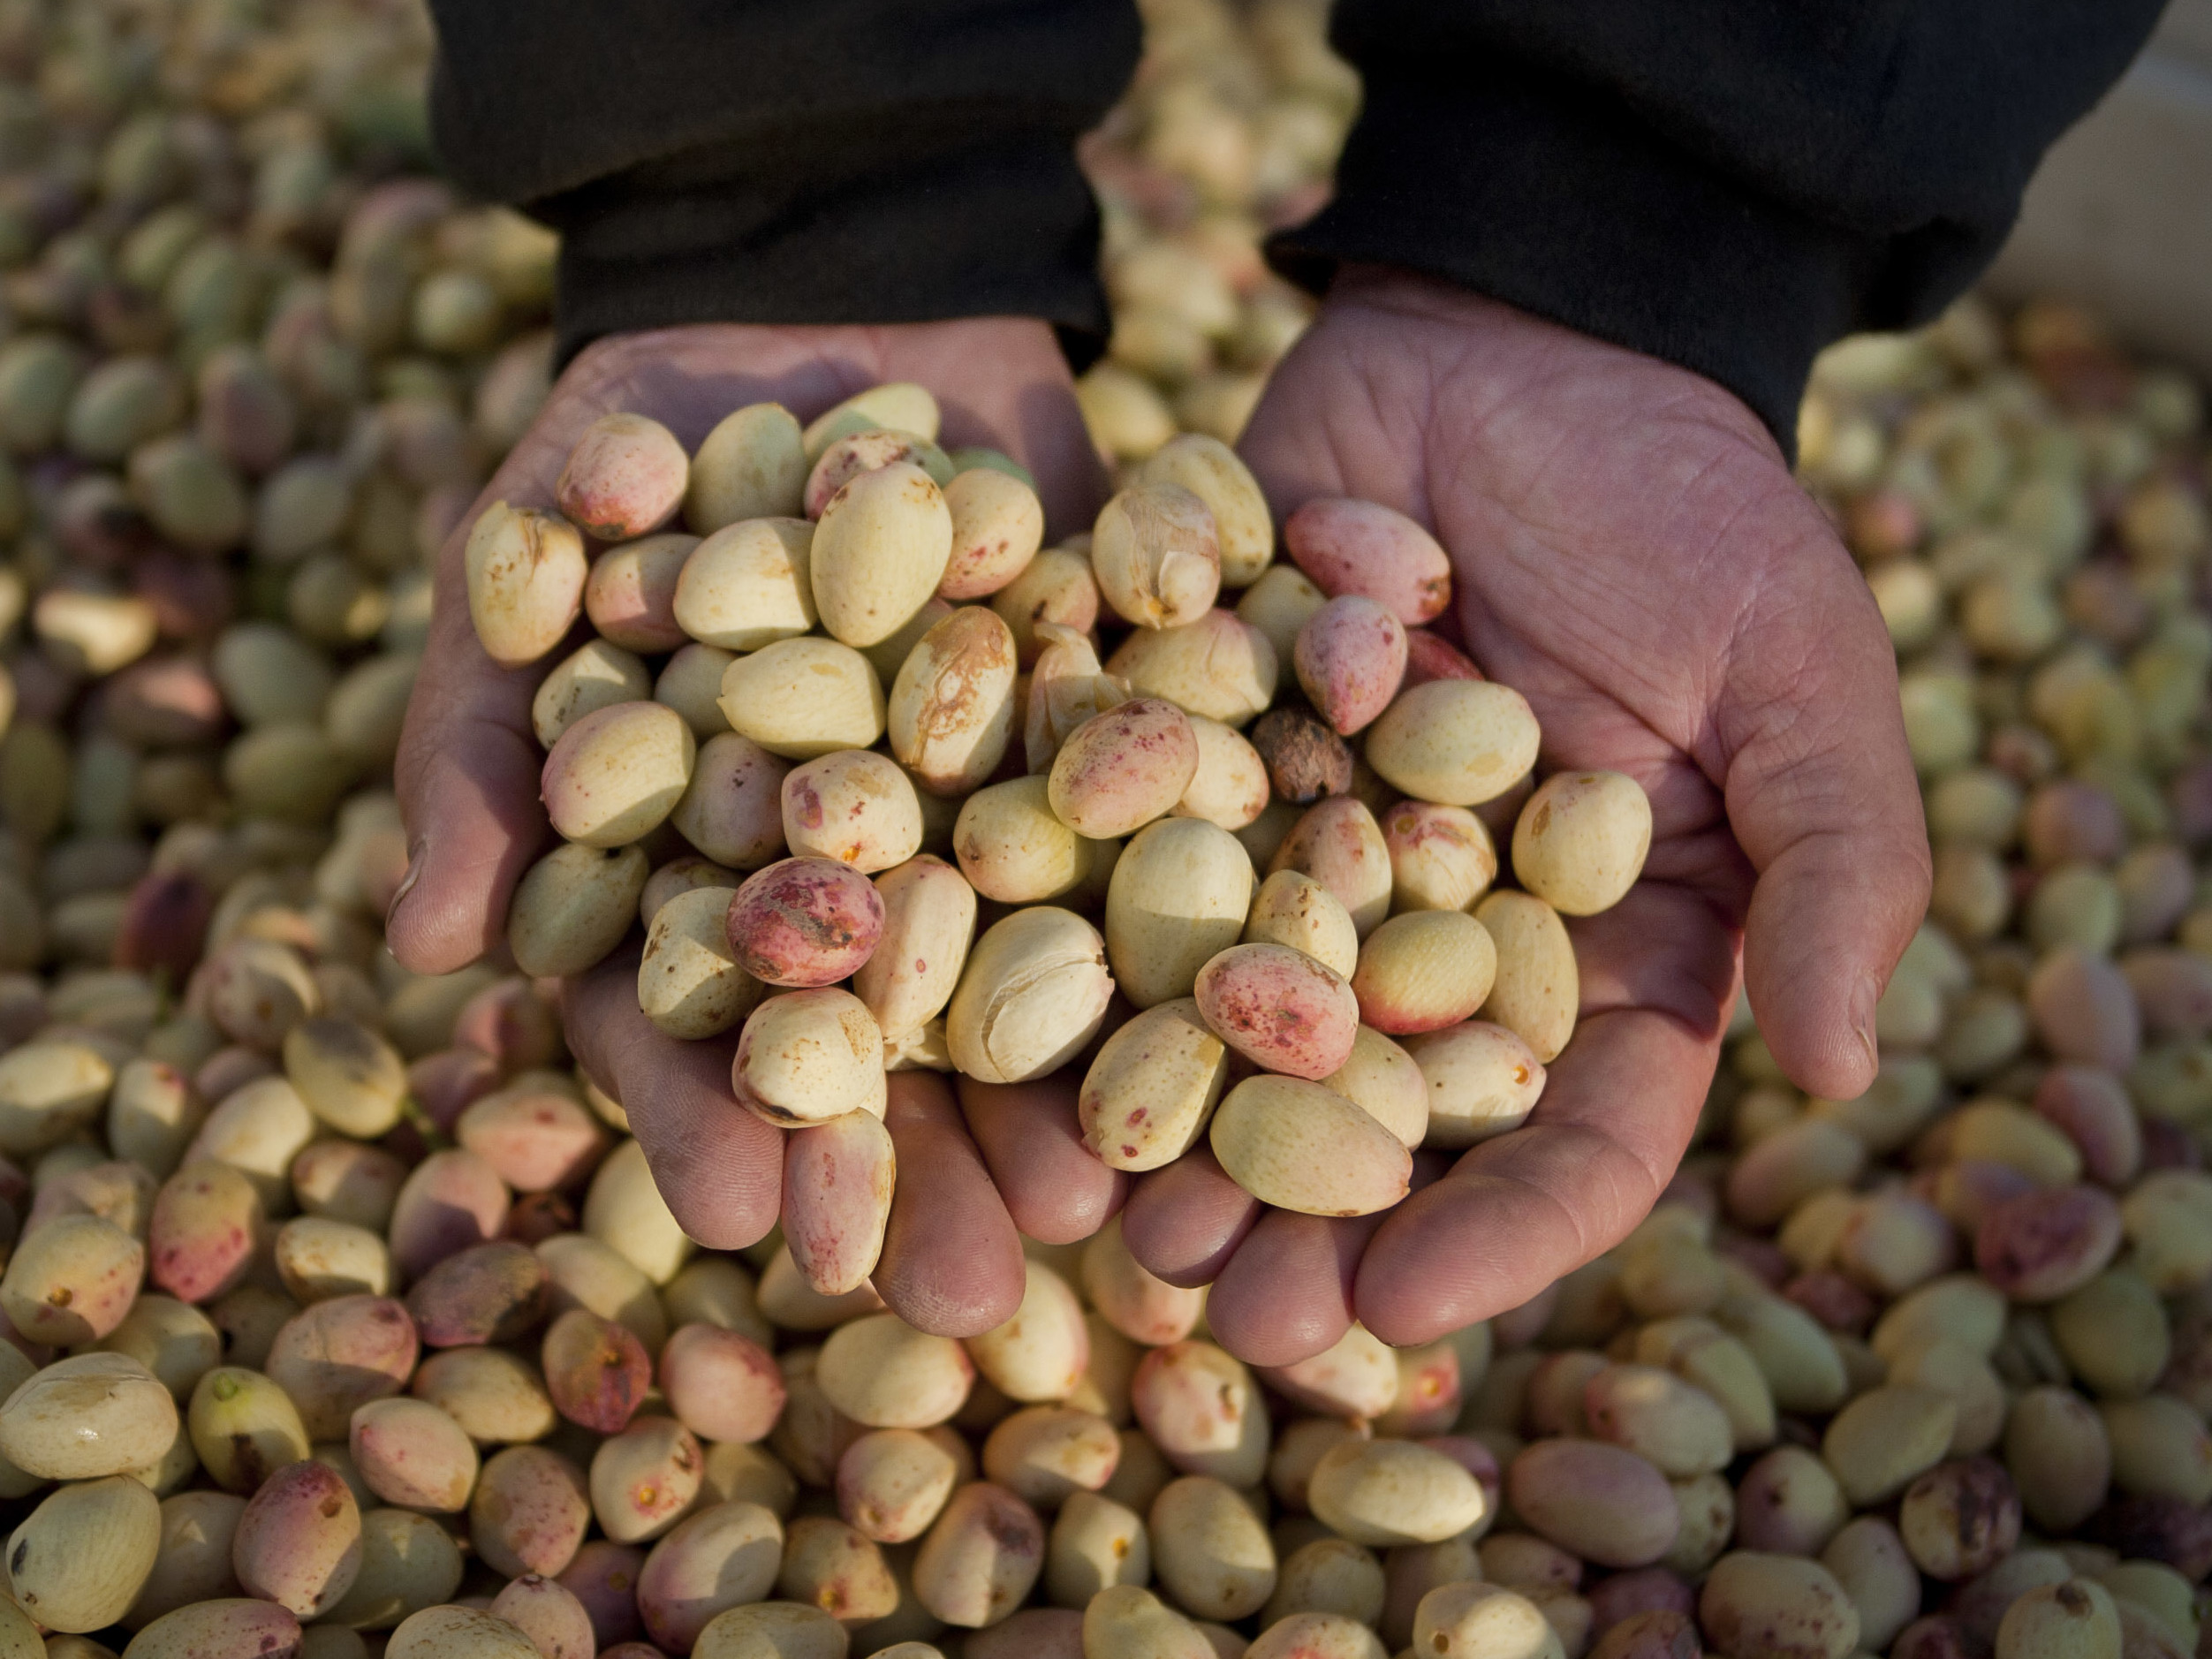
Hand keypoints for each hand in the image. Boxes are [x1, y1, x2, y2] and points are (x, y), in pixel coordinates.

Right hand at [387, 318, 1116, 1334]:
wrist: (837, 297)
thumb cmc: (642, 437)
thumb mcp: (533, 553)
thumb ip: (480, 735)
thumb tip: (421, 946)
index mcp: (691, 870)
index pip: (688, 1021)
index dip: (715, 1122)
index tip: (757, 1226)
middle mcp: (845, 876)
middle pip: (873, 1050)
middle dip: (915, 1177)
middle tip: (968, 1307)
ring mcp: (984, 822)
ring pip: (1019, 989)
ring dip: (1060, 1112)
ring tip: (1112, 1229)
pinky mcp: (1106, 752)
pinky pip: (1150, 855)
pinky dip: (1186, 938)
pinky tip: (1237, 1036)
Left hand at [1120, 267, 1931, 1363]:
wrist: (1516, 330)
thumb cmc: (1690, 502)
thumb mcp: (1801, 669)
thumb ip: (1834, 861)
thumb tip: (1839, 1073)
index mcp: (1602, 946)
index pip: (1573, 1132)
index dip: (1502, 1236)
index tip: (1403, 1308)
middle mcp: (1439, 929)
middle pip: (1377, 1110)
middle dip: (1299, 1215)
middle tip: (1212, 1308)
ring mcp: (1304, 845)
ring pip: (1234, 1020)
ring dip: (1169, 1122)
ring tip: (1094, 1214)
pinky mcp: (1194, 752)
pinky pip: (1130, 858)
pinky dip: (1075, 939)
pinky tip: (1000, 1020)